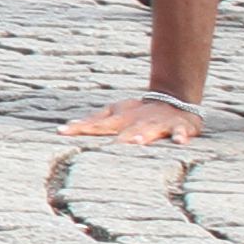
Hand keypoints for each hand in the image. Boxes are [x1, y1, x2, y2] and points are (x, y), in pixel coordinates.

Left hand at [60, 90, 200, 142]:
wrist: (174, 97)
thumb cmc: (138, 111)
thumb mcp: (115, 113)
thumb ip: (94, 120)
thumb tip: (66, 126)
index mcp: (121, 118)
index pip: (98, 124)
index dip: (81, 127)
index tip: (62, 132)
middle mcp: (138, 120)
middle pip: (124, 129)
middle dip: (113, 137)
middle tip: (101, 146)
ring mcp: (158, 123)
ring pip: (149, 129)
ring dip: (142, 135)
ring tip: (136, 142)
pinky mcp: (180, 126)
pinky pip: (181, 132)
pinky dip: (181, 136)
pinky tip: (179, 141)